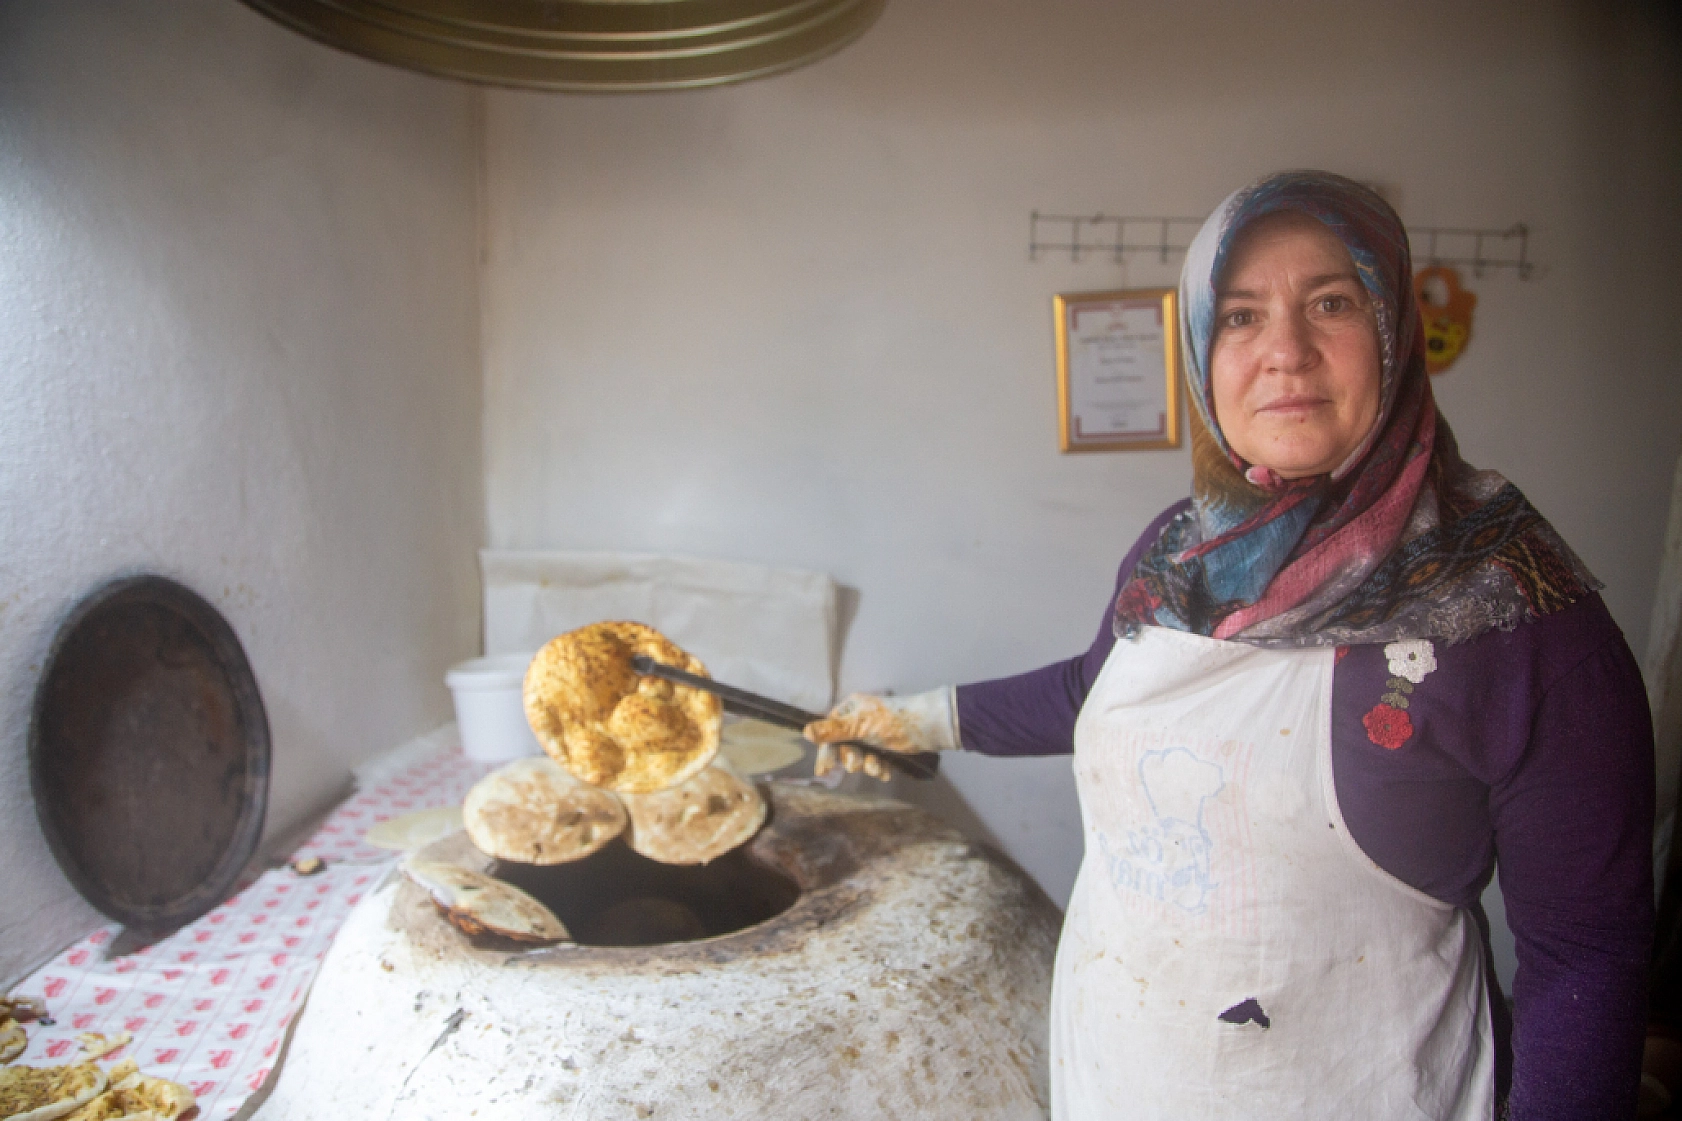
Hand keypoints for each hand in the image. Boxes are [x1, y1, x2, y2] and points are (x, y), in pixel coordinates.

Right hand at [803, 688, 957, 780]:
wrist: (930, 727)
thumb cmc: (894, 721)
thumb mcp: (860, 726)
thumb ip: (832, 730)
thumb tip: (805, 731)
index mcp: (851, 710)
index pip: (829, 733)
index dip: (827, 752)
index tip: (824, 771)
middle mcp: (860, 721)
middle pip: (844, 747)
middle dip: (851, 759)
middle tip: (857, 765)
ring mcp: (874, 734)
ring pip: (861, 756)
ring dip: (867, 765)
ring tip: (877, 768)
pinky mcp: (888, 746)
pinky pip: (875, 761)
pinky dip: (879, 768)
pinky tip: (886, 772)